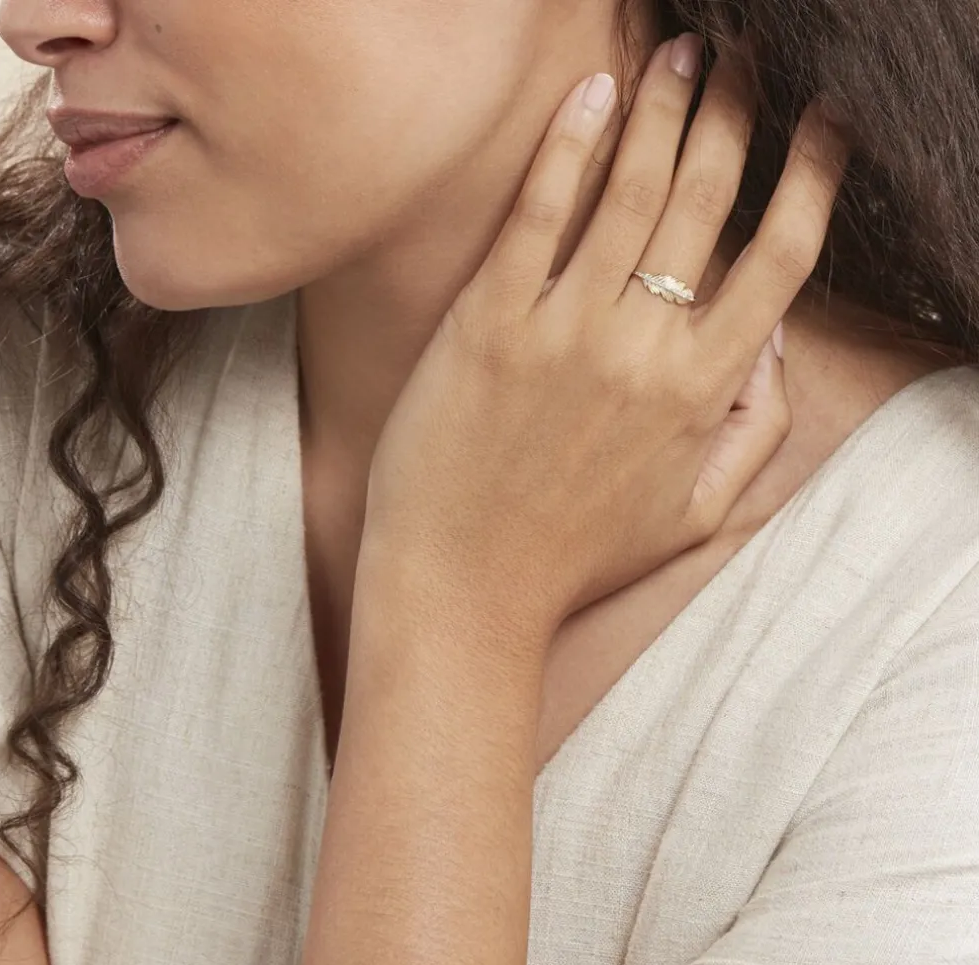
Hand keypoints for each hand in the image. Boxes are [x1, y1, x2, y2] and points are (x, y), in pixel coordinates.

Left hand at [363, 36, 847, 641]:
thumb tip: (772, 340)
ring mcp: (563, 329)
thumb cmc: (579, 555)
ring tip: (685, 52)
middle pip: (706, 201)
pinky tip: (593, 93)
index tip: (823, 124)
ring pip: (630, 190)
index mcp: (702, 391)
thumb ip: (754, 430)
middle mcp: (642, 347)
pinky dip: (569, 145)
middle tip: (746, 60)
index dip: (811, 177)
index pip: (780, 258)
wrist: (467, 584)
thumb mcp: (696, 516)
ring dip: (665, 107)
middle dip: (737, 114)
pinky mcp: (489, 322)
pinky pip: (537, 214)